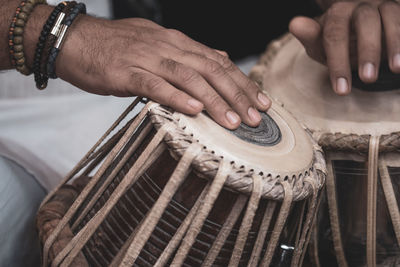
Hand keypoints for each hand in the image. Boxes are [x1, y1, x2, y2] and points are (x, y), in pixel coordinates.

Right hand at [56, 16, 270, 128]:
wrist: (76, 40)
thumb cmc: (117, 47)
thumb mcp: (157, 45)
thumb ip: (185, 57)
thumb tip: (214, 66)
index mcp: (178, 42)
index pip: (219, 62)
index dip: (243, 82)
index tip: (261, 102)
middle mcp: (168, 47)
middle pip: (211, 70)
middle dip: (237, 95)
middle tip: (255, 118)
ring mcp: (148, 59)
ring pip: (189, 78)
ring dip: (214, 101)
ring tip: (232, 122)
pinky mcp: (127, 73)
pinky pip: (156, 85)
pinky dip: (177, 98)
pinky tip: (194, 110)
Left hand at [288, 0, 399, 94]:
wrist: (360, 34)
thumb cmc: (337, 44)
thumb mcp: (321, 45)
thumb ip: (311, 37)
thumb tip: (295, 23)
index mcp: (337, 12)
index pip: (334, 33)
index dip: (337, 62)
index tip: (341, 89)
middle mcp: (362, 6)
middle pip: (365, 22)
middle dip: (367, 51)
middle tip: (367, 78)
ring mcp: (384, 7)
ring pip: (391, 18)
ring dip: (393, 43)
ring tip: (395, 68)